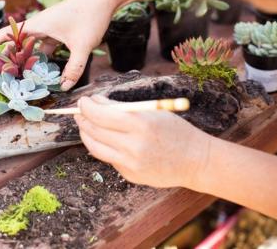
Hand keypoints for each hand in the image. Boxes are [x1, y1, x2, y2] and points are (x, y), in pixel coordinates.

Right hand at [0, 0, 116, 90]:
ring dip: (21, 63)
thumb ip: (74, 68)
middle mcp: (39, 26)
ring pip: (29, 48)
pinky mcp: (58, 32)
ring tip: (14, 79)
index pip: (4, 34)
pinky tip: (42, 73)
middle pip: (14, 45)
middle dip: (2, 61)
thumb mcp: (82, 46)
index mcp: (37, 25)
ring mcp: (49, 29)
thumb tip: (66, 87)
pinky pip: (44, 48)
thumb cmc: (90, 16)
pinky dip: (40, 60)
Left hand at [74, 95, 212, 188]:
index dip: (88, 107)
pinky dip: (102, 146)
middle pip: (94, 131)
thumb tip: (97, 104)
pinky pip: (108, 158)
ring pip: (95, 147)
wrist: (196, 161)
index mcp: (141, 125)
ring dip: (86, 133)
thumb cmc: (177, 131)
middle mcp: (133, 146)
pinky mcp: (130, 175)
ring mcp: (130, 164)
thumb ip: (124, 109)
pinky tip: (102, 139)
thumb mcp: (154, 112)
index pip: (101, 115)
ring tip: (84, 124)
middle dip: (83, 118)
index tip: (84, 100)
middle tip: (80, 110)